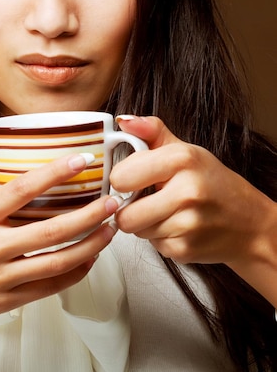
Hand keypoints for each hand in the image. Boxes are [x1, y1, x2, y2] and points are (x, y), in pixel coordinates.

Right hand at [0, 153, 119, 371]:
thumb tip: (21, 194)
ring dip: (91, 245)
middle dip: (89, 214)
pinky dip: (75, 272)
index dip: (55, 173)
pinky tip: (89, 260)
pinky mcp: (8, 301)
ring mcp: (1, 278)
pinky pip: (51, 286)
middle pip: (53, 230)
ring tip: (110, 229)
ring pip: (59, 261)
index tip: (80, 161)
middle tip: (112, 201)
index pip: (22, 191)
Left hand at [110, 116, 276, 273]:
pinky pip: (153, 246)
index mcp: (181, 160)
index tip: (132, 180)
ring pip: (136, 231)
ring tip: (167, 212)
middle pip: (124, 214)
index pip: (121, 177)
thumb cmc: (214, 184)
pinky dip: (161, 238)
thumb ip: (152, 132)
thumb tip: (124, 122)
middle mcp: (186, 192)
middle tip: (146, 201)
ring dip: (145, 224)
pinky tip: (178, 227)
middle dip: (129, 209)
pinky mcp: (185, 249)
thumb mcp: (186, 150)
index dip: (122, 180)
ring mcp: (186, 224)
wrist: (249, 224)